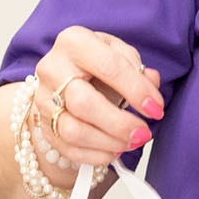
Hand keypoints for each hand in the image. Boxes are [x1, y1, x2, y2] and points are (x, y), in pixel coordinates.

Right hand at [32, 26, 164, 171]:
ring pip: (73, 131)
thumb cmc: (97, 62)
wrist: (65, 74)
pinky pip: (68, 148)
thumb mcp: (119, 53)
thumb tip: (151, 84)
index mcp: (74, 42)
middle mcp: (53, 69)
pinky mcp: (43, 125)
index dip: (136, 90)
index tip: (155, 108)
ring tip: (131, 142)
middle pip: (83, 104)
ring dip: (108, 142)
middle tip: (143, 132)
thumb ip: (137, 69)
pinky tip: (115, 151)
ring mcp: (43, 99)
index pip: (109, 67)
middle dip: (119, 123)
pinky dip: (95, 155)